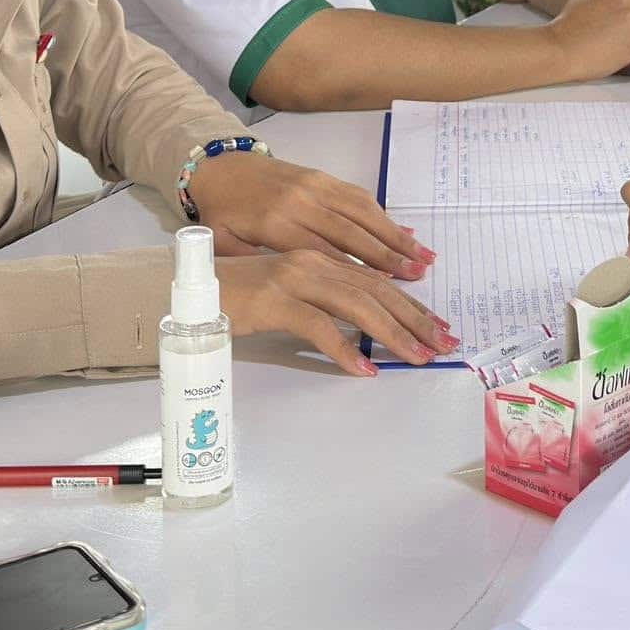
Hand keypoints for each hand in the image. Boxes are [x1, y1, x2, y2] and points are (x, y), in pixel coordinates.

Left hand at [189, 152, 433, 278]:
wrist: (220, 166)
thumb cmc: (223, 212)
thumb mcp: (224, 246)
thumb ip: (251, 269)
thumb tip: (279, 297)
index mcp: (275, 224)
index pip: (324, 252)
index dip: (356, 271)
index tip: (385, 290)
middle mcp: (302, 202)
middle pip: (352, 232)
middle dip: (389, 255)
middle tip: (419, 275)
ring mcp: (316, 186)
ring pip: (363, 213)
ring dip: (396, 235)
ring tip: (423, 257)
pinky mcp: (322, 177)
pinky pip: (359, 197)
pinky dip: (384, 216)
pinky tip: (404, 233)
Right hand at [219, 251, 458, 373]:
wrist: (186, 290)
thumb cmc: (236, 298)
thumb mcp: (288, 296)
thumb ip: (322, 304)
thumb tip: (362, 332)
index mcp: (319, 258)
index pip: (376, 283)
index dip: (411, 305)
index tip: (438, 326)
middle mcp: (311, 262)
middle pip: (376, 291)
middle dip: (415, 319)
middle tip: (443, 344)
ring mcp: (293, 279)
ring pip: (356, 305)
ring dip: (392, 334)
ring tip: (416, 357)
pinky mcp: (273, 301)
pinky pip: (318, 327)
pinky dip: (344, 350)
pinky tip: (364, 371)